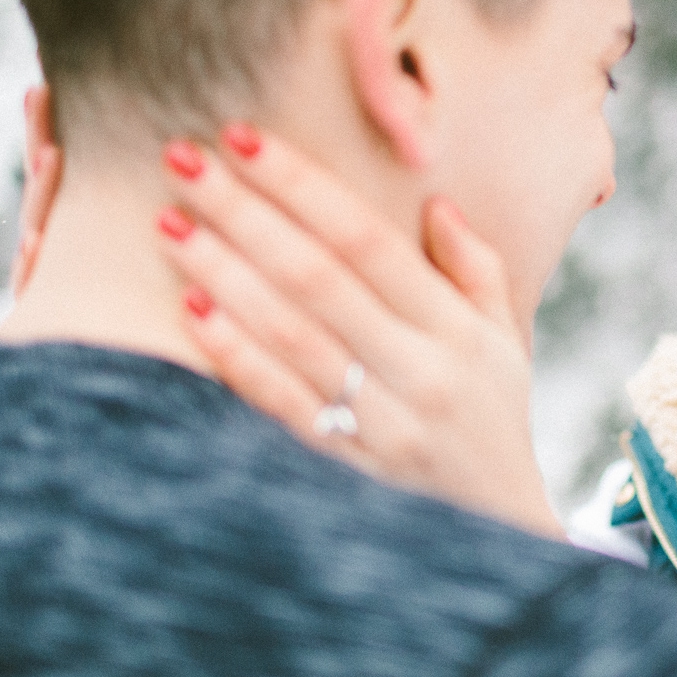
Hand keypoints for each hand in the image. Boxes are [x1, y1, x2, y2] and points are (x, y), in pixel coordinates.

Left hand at [154, 122, 560, 538]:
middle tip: (182, 159)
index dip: (305, 185)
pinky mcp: (348, 474)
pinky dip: (236, 357)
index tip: (245, 137)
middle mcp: (422, 373)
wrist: (496, 540)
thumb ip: (476, 268)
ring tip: (170, 224)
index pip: (371, 239)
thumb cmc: (495, 421)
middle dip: (246, 211)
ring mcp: (384, 427)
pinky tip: (191, 312)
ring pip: (292, 336)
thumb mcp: (506, 342)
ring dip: (225, 274)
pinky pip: (282, 407)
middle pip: (320, 277)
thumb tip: (435, 202)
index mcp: (459, 331)